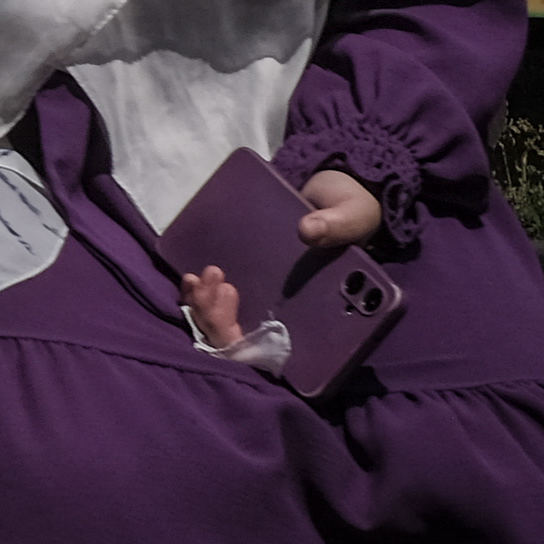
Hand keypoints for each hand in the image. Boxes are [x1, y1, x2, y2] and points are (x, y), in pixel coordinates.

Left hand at [180, 174, 380, 353]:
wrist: (336, 194)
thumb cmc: (351, 211)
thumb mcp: (352, 215)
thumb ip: (336, 224)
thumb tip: (308, 231)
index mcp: (321, 313)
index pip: (281, 349)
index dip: (247, 340)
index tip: (231, 296)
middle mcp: (291, 317)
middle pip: (244, 343)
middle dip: (217, 319)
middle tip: (212, 282)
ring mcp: (266, 305)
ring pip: (226, 330)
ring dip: (205, 309)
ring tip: (199, 277)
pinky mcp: (250, 287)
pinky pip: (219, 307)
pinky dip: (202, 300)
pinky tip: (192, 278)